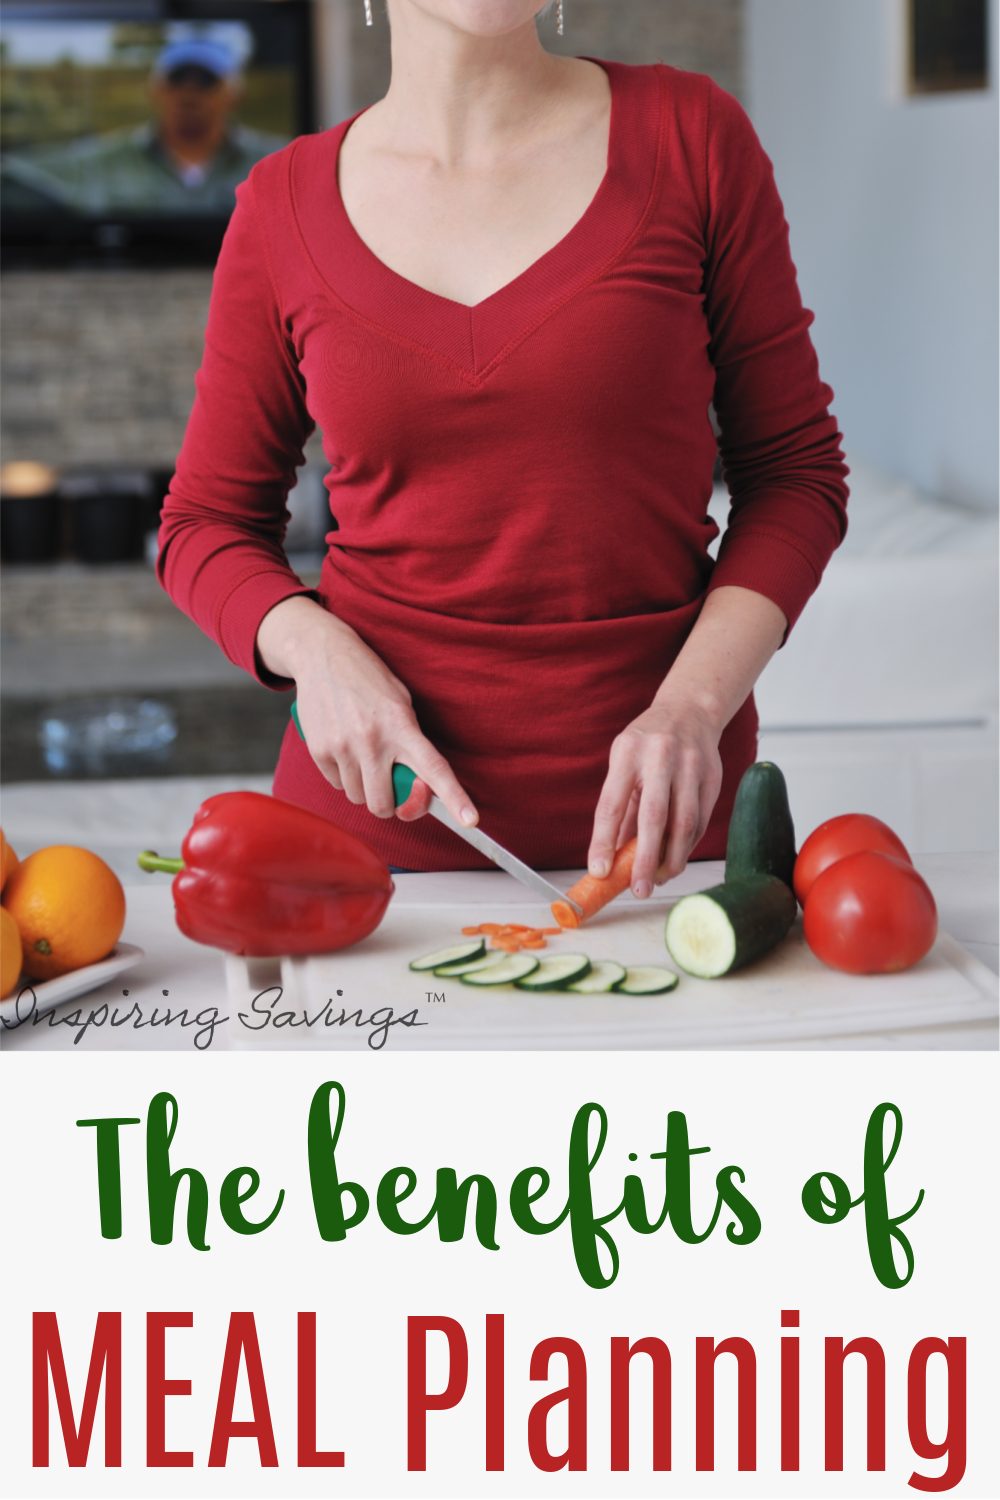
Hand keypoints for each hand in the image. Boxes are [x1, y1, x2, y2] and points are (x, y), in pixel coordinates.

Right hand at [257, 597, 477, 827]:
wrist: (322, 655)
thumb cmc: (369, 679)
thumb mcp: (401, 702)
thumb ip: (411, 742)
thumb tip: (420, 786)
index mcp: (401, 726)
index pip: (433, 768)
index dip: (454, 797)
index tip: (471, 821)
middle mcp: (372, 740)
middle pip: (384, 804)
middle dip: (390, 804)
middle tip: (391, 784)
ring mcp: (343, 747)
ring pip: (358, 798)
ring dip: (365, 788)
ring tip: (364, 756)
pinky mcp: (319, 750)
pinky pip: (337, 785)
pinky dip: (344, 776)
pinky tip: (345, 749)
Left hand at [587, 698, 723, 896]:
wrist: (690, 710)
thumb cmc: (647, 744)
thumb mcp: (623, 764)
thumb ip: (620, 808)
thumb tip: (611, 857)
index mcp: (628, 754)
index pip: (612, 804)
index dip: (604, 841)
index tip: (600, 871)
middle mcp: (661, 758)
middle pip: (654, 817)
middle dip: (645, 859)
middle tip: (638, 890)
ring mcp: (691, 767)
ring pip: (685, 823)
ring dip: (672, 858)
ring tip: (659, 879)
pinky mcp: (714, 778)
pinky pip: (701, 821)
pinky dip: (687, 845)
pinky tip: (676, 857)